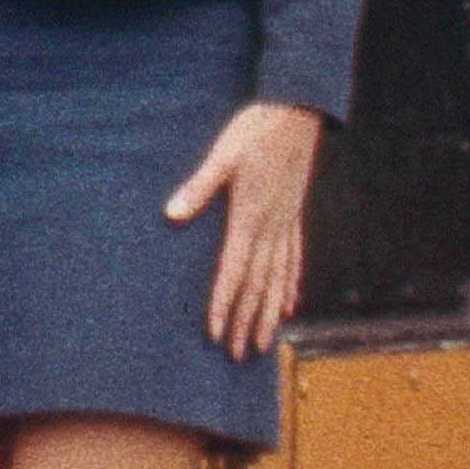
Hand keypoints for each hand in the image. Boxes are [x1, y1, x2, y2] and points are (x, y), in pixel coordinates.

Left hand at [165, 99, 321, 356]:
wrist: (297, 113)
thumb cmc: (255, 130)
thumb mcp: (222, 155)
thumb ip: (198, 187)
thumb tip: (171, 213)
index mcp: (249, 216)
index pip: (233, 271)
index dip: (224, 304)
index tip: (217, 333)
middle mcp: (271, 227)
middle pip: (257, 285)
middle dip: (248, 321)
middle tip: (240, 354)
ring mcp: (286, 223)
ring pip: (278, 279)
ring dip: (270, 313)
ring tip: (266, 344)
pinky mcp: (293, 215)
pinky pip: (294, 259)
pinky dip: (290, 285)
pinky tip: (289, 304)